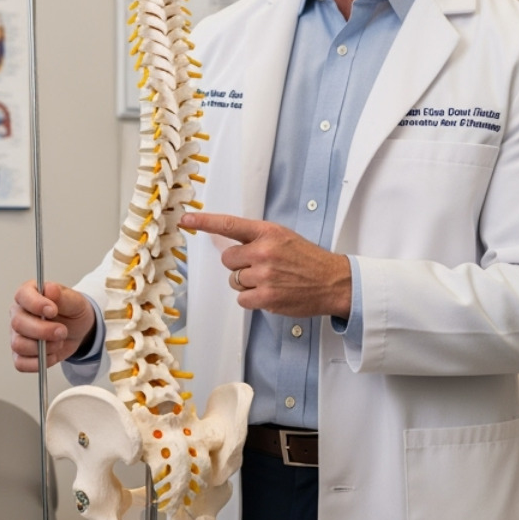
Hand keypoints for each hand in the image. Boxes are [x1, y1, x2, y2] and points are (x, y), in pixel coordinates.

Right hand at [9, 280, 95, 372]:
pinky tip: (52, 355)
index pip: (22, 296)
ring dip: (43, 348)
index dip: (36, 304)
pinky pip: (21, 363)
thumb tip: (50, 290)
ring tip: (59, 342)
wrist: (78, 330)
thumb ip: (62, 295)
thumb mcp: (74, 301)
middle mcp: (18, 314)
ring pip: (18, 345)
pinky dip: (39, 363)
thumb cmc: (72, 311)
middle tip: (62, 331)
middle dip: (43, 331)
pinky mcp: (20, 354)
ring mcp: (17, 335)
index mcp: (28, 294)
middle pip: (18, 324)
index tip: (53, 311)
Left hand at [182, 212, 351, 317]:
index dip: (204, 222)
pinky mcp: (266, 297)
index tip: (186, 220)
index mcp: (268, 232)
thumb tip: (225, 241)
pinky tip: (270, 294)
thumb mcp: (283, 238)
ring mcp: (264, 275)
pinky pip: (242, 299)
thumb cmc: (307, 260)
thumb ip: (256, 238)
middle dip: (239, 265)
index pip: (229, 224)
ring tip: (270, 281)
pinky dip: (252, 299)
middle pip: (228, 259)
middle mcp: (264, 251)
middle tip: (260, 268)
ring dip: (247, 284)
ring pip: (234, 281)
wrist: (333, 282)